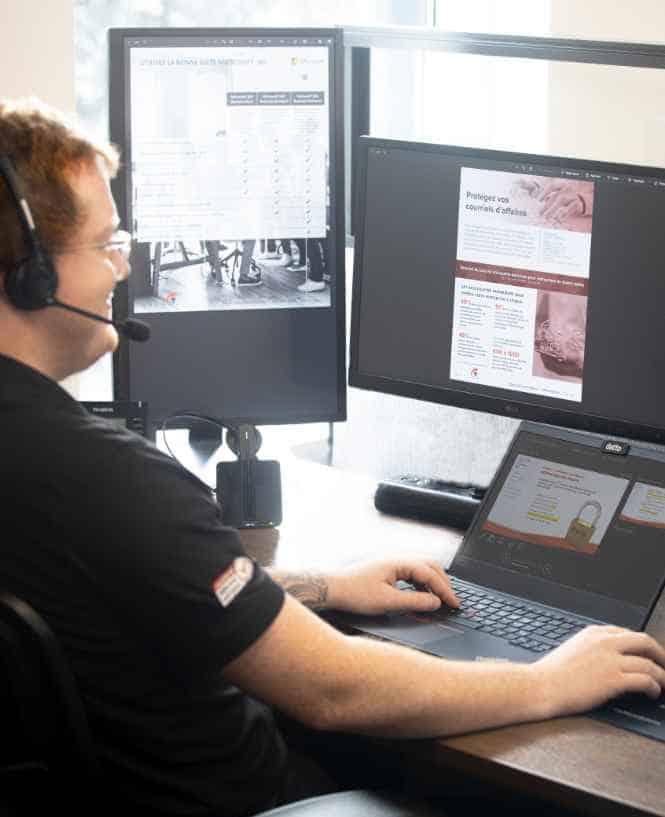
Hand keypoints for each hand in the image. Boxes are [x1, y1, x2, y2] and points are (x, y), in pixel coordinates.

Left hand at [327, 556, 458, 615]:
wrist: (333, 588)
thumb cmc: (355, 593)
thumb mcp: (387, 602)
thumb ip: (414, 602)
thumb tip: (435, 602)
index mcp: (399, 562)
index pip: (431, 573)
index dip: (445, 590)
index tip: (455, 603)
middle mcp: (397, 558)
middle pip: (430, 565)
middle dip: (444, 582)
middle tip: (452, 600)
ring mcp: (392, 562)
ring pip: (422, 567)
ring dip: (433, 581)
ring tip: (440, 599)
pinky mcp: (388, 568)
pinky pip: (412, 571)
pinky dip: (422, 582)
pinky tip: (422, 595)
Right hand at [534, 625, 664, 716]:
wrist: (541, 685)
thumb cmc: (551, 673)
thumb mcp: (572, 650)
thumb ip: (592, 648)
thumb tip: (609, 658)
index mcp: (593, 632)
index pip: (628, 633)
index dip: (643, 645)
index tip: (648, 654)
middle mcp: (604, 642)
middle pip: (644, 641)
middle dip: (660, 654)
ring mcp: (610, 660)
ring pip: (649, 663)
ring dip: (662, 675)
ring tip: (664, 684)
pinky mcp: (613, 679)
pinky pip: (645, 680)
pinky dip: (655, 687)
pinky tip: (654, 693)